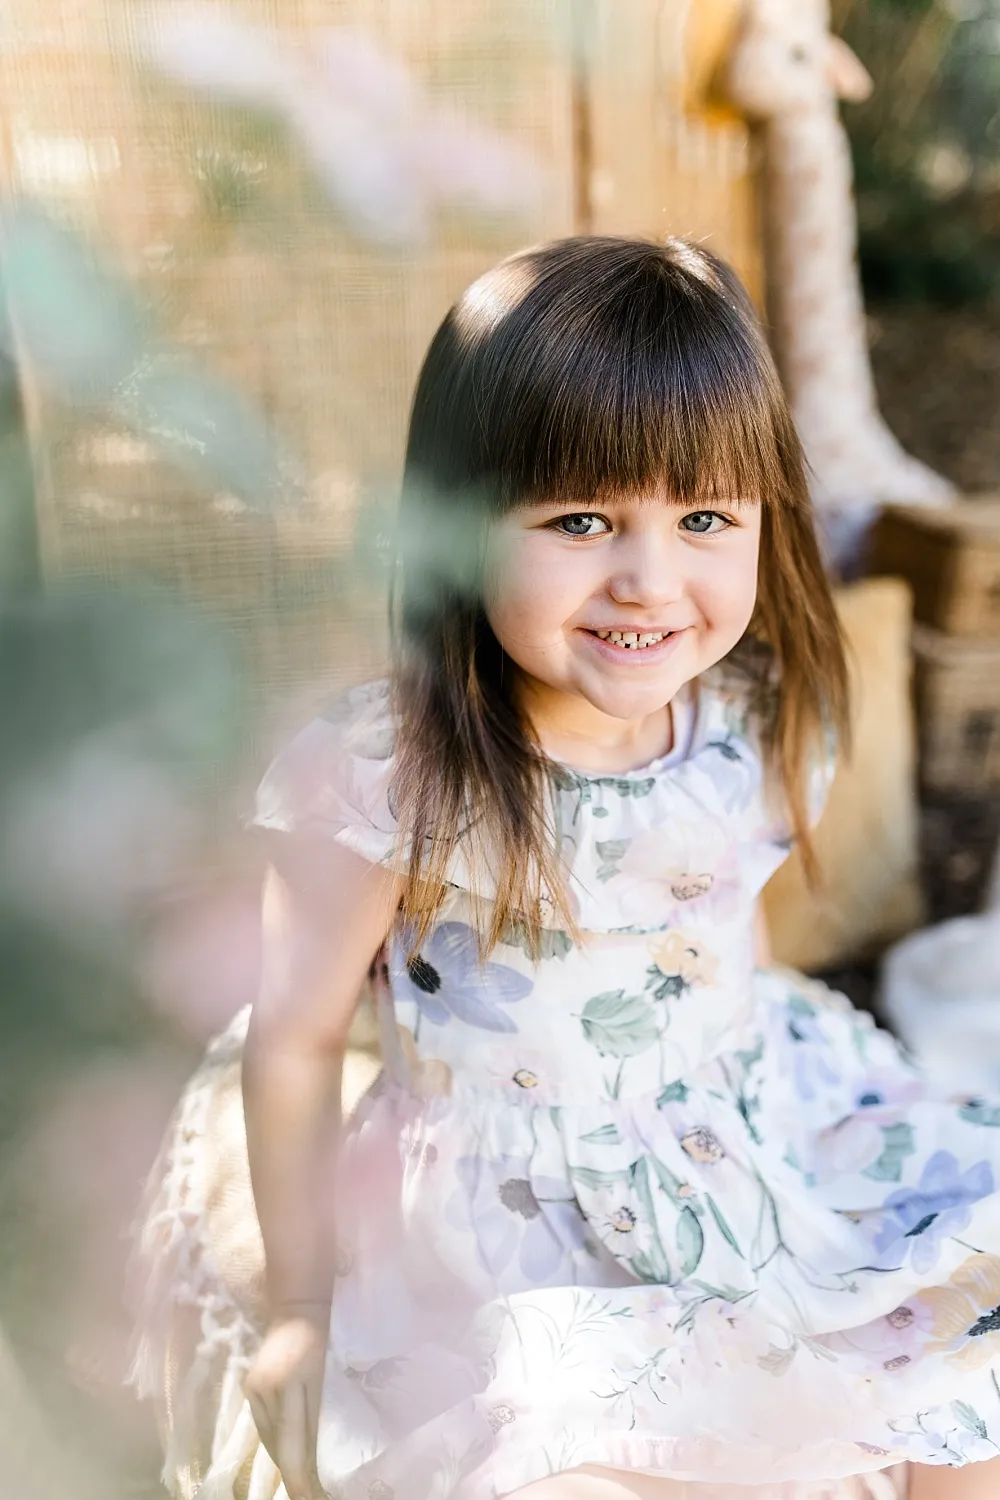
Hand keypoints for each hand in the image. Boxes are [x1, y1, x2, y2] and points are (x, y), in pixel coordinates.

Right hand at [245, 1305, 329, 1499]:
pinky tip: (285, 1448)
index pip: (292, 1442)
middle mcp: (265, 1390)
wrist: (297, 1308)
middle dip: (291, 1472)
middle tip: (308, 1493)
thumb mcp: (325, 1378)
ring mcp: (254, 1389)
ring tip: (298, 1478)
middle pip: (276, 1444)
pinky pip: (262, 1424)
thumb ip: (317, 1416)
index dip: (297, 1477)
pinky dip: (274, 1440)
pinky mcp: (250, 1387)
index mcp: (289, 1385)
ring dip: (282, 1457)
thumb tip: (314, 1456)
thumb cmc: (322, 1338)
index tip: (306, 1499)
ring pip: (267, 1437)